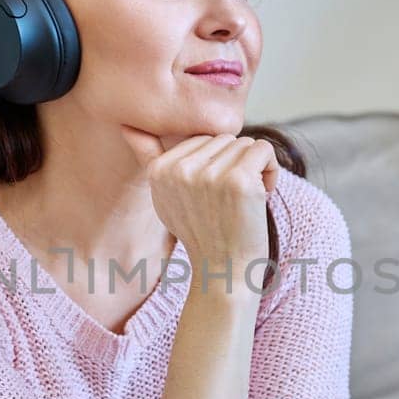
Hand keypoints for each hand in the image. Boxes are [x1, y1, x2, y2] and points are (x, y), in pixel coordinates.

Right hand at [119, 125, 279, 272]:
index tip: (214, 195)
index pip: (202, 140)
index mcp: (159, 171)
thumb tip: (126, 126)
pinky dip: (271, 170)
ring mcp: (209, 176)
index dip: (215, 165)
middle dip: (235, 165)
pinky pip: (264, 150)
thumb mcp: (165, 197)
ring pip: (245, 144)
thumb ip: (150, 158)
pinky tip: (263, 194)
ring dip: (254, 169)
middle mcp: (180, 171)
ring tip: (244, 200)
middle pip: (224, 140)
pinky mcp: (239, 181)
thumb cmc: (202, 233)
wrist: (224, 272)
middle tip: (231, 201)